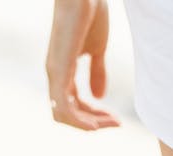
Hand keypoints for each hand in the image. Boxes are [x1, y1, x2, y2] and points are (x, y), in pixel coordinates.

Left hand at [46, 0, 120, 129]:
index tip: (117, 118)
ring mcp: (54, 73)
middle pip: (70, 115)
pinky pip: (64, 108)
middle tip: (118, 123)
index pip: (74, 105)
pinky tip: (97, 125)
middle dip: (94, 124)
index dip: (95, 116)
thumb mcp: (97, 50)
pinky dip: (80, 122)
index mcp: (63, 70)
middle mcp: (55, 74)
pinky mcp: (58, 71)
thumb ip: (97, 73)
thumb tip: (98, 97)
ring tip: (114, 122)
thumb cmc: (91, 14)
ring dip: (90, 125)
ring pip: (65, 116)